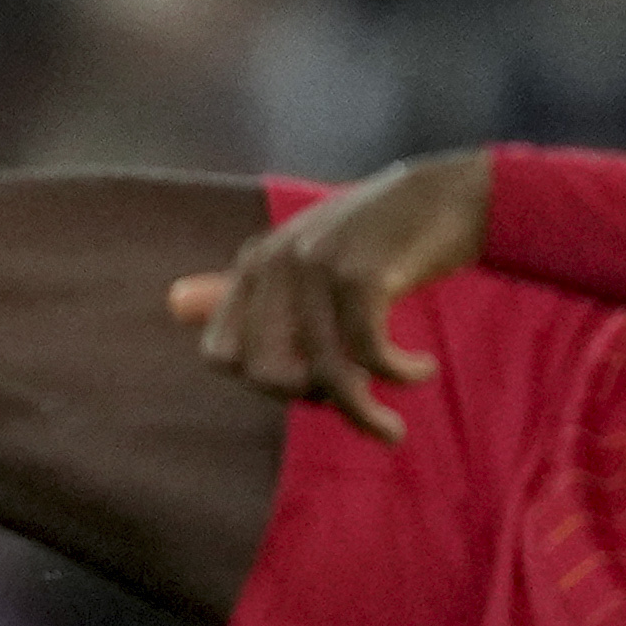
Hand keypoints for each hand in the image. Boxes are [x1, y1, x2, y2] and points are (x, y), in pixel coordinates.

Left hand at [166, 152, 494, 442]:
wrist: (454, 195)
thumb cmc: (380, 237)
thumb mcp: (306, 257)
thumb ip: (244, 288)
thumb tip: (171, 302)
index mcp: (256, 262)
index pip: (221, 356)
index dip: (262, 382)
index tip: (308, 382)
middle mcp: (277, 260)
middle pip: (264, 375)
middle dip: (309, 401)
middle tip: (351, 396)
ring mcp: (318, 265)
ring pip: (323, 375)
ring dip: (364, 416)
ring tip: (391, 430)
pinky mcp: (363, 274)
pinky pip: (370, 356)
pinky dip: (400, 375)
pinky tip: (423, 369)